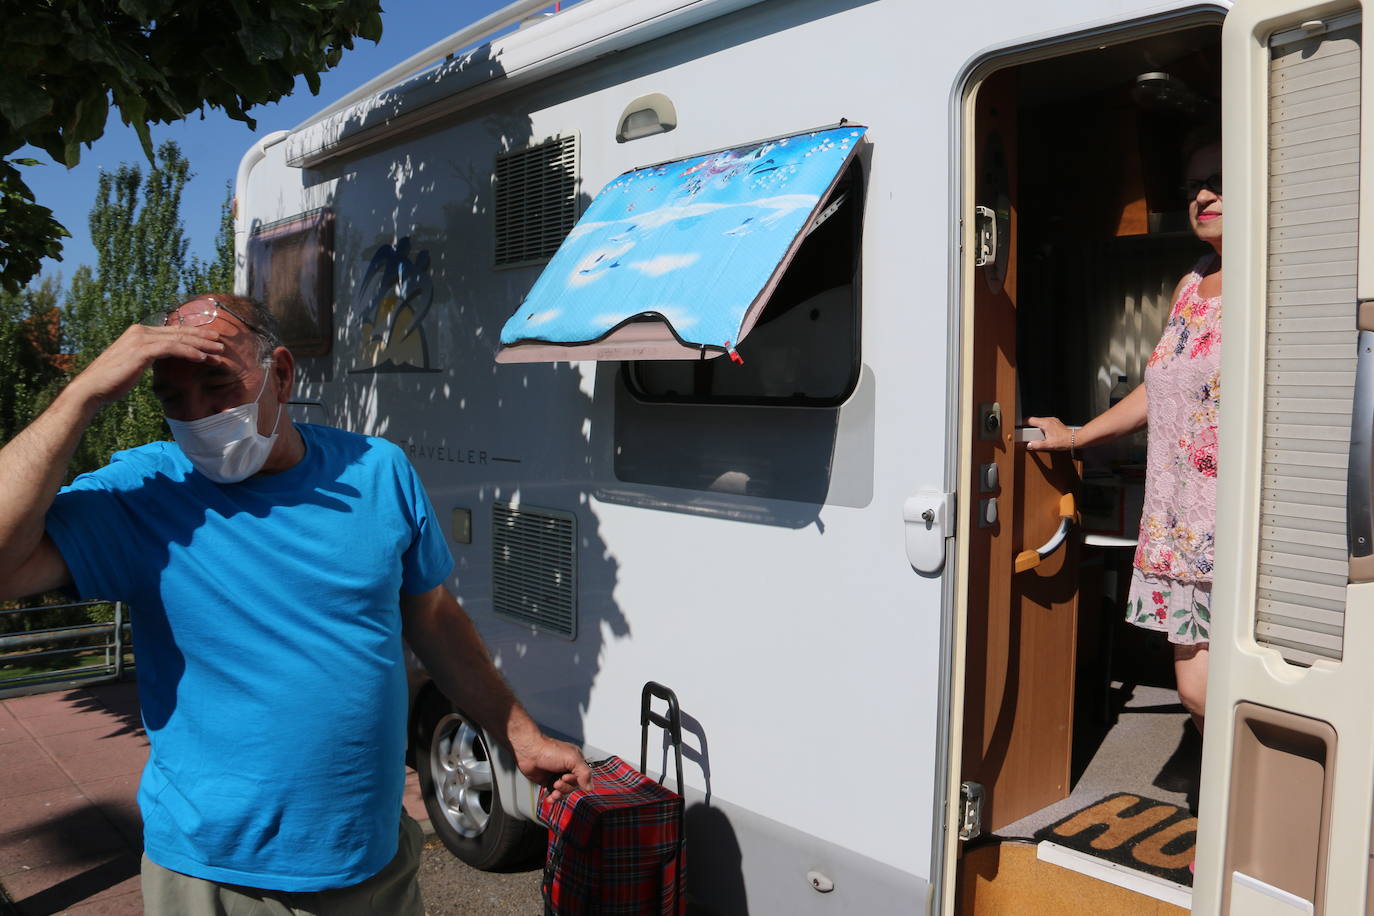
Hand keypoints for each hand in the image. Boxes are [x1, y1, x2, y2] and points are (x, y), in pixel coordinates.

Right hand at [66, 323, 223, 408]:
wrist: (92, 388)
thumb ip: (149, 356)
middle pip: (178, 331)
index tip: (211, 338)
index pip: (172, 330)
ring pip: (178, 339)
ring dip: (201, 344)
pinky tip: (202, 358)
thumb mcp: (135, 363)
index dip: (194, 333)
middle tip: (221, 340)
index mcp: (139, 332)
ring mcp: (140, 339)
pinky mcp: (141, 350)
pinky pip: (171, 349)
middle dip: (202, 336)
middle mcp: (140, 331)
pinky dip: (189, 352)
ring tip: (218, 350)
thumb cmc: (113, 380)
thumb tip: (164, 357)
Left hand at [515, 734, 593, 801]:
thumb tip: (590, 787)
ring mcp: (557, 775)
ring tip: (553, 789)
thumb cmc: (549, 750)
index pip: (583, 778)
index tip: (566, 777)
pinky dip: (553, 798)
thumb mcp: (572, 759)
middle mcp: (568, 769)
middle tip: (557, 782)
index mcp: (576, 761)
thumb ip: (584, 773)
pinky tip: (550, 798)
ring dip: (559, 794)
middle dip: (565, 787)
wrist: (529, 752)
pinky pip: (554, 794)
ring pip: (564, 792)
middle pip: (573, 787)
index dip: (575, 781)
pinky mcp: (548, 781)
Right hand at [1024, 415, 1072, 450]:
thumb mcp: (1049, 445)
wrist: (1075, 439)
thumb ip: (1037, 445)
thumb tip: (1029, 445)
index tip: (1019, 427)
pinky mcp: (1055, 423)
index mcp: (1045, 423)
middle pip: (1034, 420)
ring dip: (1036, 427)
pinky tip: (1044, 434)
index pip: (1030, 420)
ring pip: (1040, 421)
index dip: (1023, 423)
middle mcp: (1049, 420)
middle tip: (1026, 433)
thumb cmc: (1064, 441)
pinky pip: (1045, 423)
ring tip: (1035, 435)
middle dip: (1029, 426)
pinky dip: (1042, 427)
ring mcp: (1052, 420)